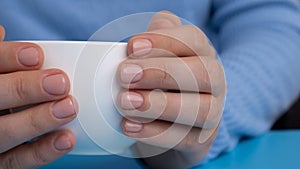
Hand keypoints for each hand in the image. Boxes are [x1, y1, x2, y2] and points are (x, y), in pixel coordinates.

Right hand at [0, 26, 76, 168]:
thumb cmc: (0, 89)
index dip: (7, 58)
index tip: (36, 55)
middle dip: (24, 89)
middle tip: (60, 82)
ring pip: (3, 133)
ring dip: (38, 120)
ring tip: (68, 108)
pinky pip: (17, 161)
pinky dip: (42, 151)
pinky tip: (66, 138)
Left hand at [117, 12, 225, 168]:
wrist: (172, 117)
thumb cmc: (162, 77)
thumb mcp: (160, 51)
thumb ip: (156, 36)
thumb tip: (139, 43)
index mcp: (202, 53)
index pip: (193, 39)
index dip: (163, 41)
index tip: (131, 47)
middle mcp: (214, 81)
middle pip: (202, 73)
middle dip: (162, 72)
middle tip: (124, 75)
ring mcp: (213, 111)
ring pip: (201, 109)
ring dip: (160, 105)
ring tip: (125, 102)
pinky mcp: (202, 138)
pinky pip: (186, 139)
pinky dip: (155, 133)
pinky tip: (128, 126)